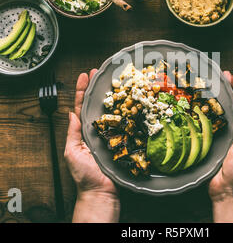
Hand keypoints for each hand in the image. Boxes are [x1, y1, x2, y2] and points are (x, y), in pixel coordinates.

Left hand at [65, 70, 119, 222]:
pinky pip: (125, 123)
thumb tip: (70, 114)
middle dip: (97, 88)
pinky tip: (130, 100)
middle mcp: (99, 129)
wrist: (102, 191)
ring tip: (113, 80)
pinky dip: (127, 111)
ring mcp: (112, 132)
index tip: (84, 76)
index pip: (81, 106)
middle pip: (97, 104)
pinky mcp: (123, 138)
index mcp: (84, 130)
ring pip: (112, 110)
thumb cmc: (85, 175)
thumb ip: (72, 133)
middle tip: (99, 73)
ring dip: (112, 95)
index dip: (82, 91)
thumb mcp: (72, 152)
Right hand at [209, 72, 232, 222]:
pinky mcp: (207, 141)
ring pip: (215, 113)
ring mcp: (218, 135)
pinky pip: (203, 125)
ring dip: (213, 98)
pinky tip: (195, 106)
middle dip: (226, 89)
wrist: (226, 190)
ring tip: (208, 84)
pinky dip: (200, 114)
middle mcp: (230, 130)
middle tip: (221, 75)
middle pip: (228, 105)